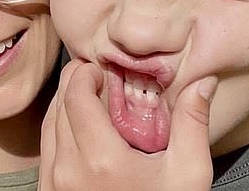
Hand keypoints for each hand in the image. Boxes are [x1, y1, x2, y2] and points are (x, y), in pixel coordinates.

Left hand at [38, 58, 215, 190]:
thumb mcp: (187, 175)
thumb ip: (192, 124)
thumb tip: (203, 82)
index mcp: (100, 159)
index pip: (75, 94)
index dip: (85, 73)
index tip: (102, 70)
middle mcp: (68, 169)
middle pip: (59, 103)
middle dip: (75, 82)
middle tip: (96, 77)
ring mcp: (54, 183)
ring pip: (48, 123)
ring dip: (64, 102)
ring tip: (88, 97)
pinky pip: (45, 147)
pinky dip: (57, 127)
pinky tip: (78, 126)